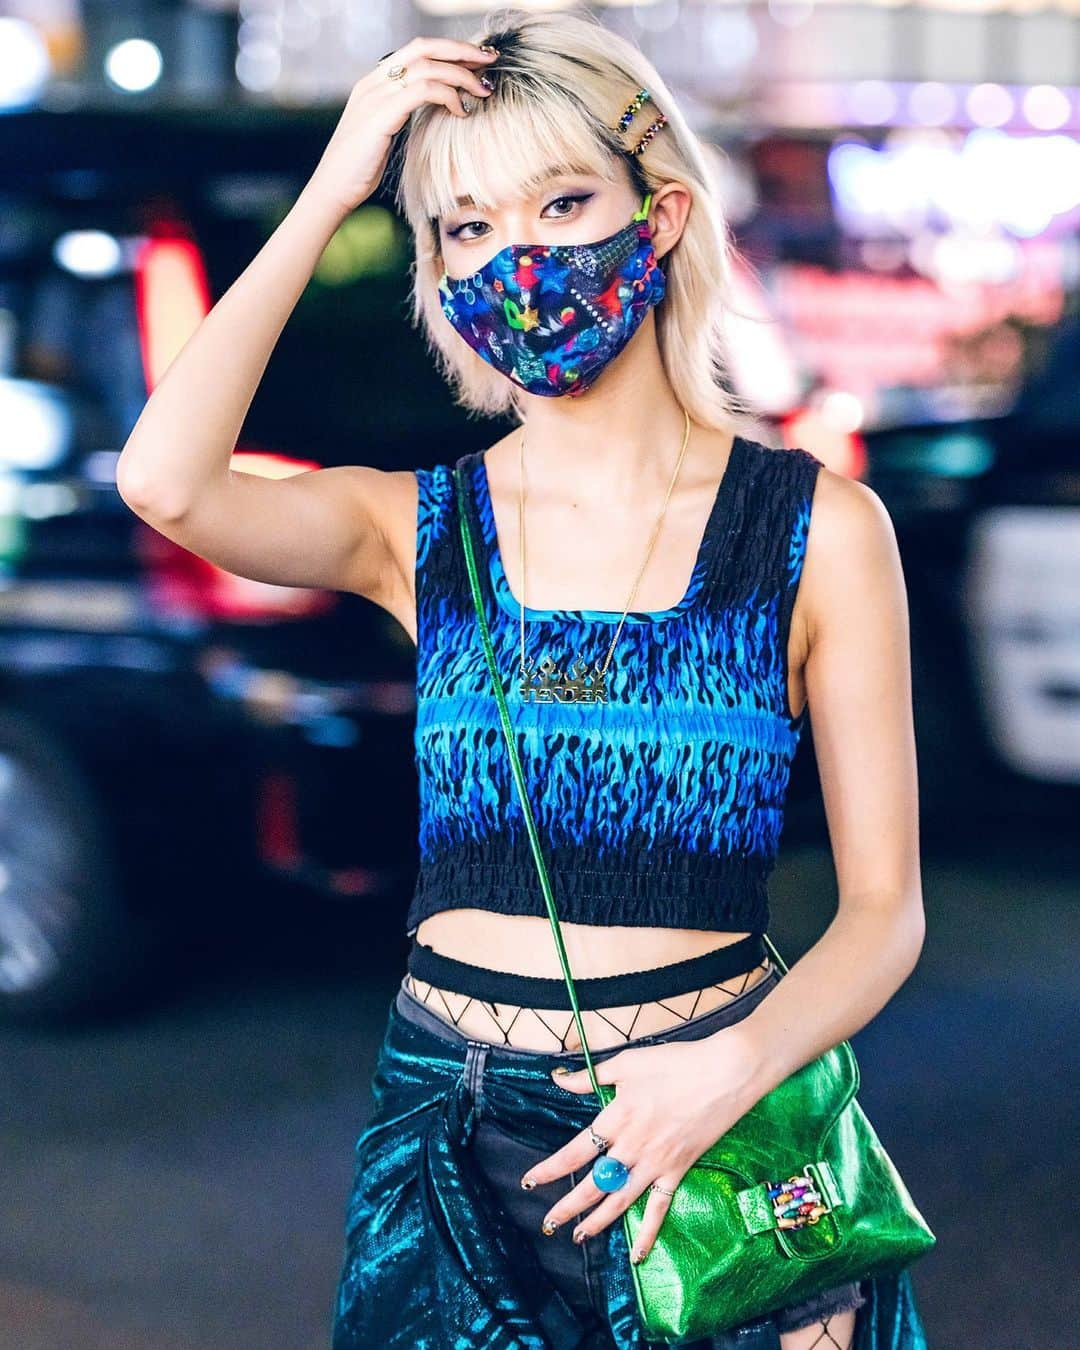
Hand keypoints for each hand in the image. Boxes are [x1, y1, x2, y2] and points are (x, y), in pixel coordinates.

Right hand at [306, 35, 497, 216]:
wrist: (332, 190)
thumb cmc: (359, 171)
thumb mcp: (384, 134)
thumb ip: (402, 114)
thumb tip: (431, 109)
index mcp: (374, 82)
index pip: (417, 50)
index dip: (450, 50)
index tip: (478, 61)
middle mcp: (374, 81)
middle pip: (424, 48)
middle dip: (461, 51)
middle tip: (490, 61)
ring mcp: (375, 95)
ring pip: (428, 67)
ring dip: (462, 75)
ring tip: (484, 90)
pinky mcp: (380, 114)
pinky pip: (423, 91)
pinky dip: (448, 96)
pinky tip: (461, 111)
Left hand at [522, 1027, 768, 1262]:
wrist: (723, 1073)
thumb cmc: (674, 1063)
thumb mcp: (626, 1063)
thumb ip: (589, 1077)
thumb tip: (557, 1078)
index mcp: (616, 1119)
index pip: (574, 1152)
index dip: (550, 1169)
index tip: (530, 1181)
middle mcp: (632, 1147)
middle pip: (593, 1185)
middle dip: (568, 1206)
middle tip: (548, 1223)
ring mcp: (656, 1163)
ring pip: (620, 1200)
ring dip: (597, 1222)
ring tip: (578, 1236)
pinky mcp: (678, 1170)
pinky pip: (660, 1207)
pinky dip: (648, 1232)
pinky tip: (638, 1253)